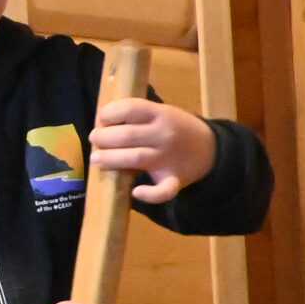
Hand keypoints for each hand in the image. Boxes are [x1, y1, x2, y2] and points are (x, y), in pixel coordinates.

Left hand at [90, 99, 215, 204]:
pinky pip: (163, 191)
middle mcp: (164, 135)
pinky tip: (136, 192)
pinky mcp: (174, 180)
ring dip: (111, 160)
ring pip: (136, 159)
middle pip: (127, 136)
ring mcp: (169, 158)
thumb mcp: (160, 113)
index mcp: (160, 114)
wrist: (209, 148)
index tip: (101, 120)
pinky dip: (150, 194)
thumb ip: (136, 116)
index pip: (130, 109)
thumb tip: (100, 123)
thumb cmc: (175, 128)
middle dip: (104, 138)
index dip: (109, 114)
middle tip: (95, 140)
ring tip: (97, 159)